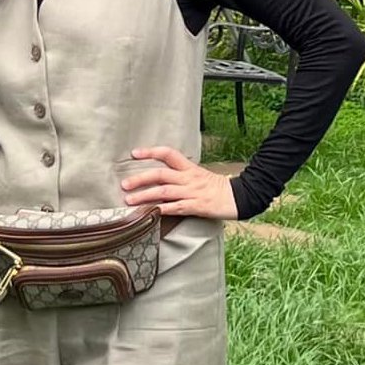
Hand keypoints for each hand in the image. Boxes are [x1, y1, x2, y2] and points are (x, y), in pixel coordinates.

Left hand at [120, 147, 238, 218]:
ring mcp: (192, 192)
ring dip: (145, 196)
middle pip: (160, 174)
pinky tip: (150, 213)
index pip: (168, 154)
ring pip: (164, 192)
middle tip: (124, 184)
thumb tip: (161, 179)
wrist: (239, 197)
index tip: (134, 153)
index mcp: (189, 168)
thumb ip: (182, 175)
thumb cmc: (218, 188)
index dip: (151, 152)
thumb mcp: (199, 175)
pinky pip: (175, 207)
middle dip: (140, 178)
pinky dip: (161, 210)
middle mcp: (188, 178)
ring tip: (129, 200)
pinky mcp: (196, 206)